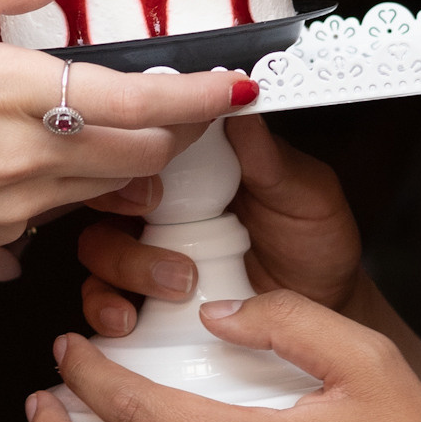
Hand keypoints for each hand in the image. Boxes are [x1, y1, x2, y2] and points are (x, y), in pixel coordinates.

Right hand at [0, 0, 252, 293]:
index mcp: (8, 93)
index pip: (139, 100)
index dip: (202, 92)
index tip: (238, 78)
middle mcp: (30, 154)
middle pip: (150, 148)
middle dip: (185, 122)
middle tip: (194, 90)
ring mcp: (23, 203)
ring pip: (119, 178)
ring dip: (144, 151)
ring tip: (138, 115)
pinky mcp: (8, 234)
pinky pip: (73, 203)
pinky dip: (93, 179)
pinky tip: (64, 150)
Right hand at [78, 114, 363, 339]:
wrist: (322, 309)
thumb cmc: (314, 246)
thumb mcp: (305, 196)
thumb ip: (271, 158)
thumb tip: (240, 104)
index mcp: (197, 166)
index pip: (145, 144)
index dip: (134, 152)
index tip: (152, 169)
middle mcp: (164, 204)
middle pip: (106, 191)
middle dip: (121, 210)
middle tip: (161, 223)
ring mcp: (149, 250)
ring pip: (98, 246)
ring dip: (124, 265)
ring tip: (177, 284)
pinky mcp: (143, 297)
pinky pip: (101, 297)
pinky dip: (106, 307)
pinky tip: (133, 317)